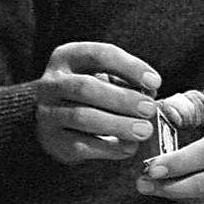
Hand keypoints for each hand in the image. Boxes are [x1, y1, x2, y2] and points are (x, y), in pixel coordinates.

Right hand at [35, 41, 162, 163]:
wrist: (57, 119)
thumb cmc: (92, 92)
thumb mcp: (106, 76)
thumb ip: (127, 81)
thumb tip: (151, 92)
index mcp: (68, 57)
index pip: (99, 55)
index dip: (130, 67)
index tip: (155, 82)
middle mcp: (51, 83)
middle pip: (85, 87)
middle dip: (122, 99)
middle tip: (149, 109)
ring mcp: (47, 112)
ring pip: (81, 117)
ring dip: (117, 124)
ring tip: (144, 130)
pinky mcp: (52, 140)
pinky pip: (80, 145)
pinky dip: (109, 147)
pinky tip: (129, 147)